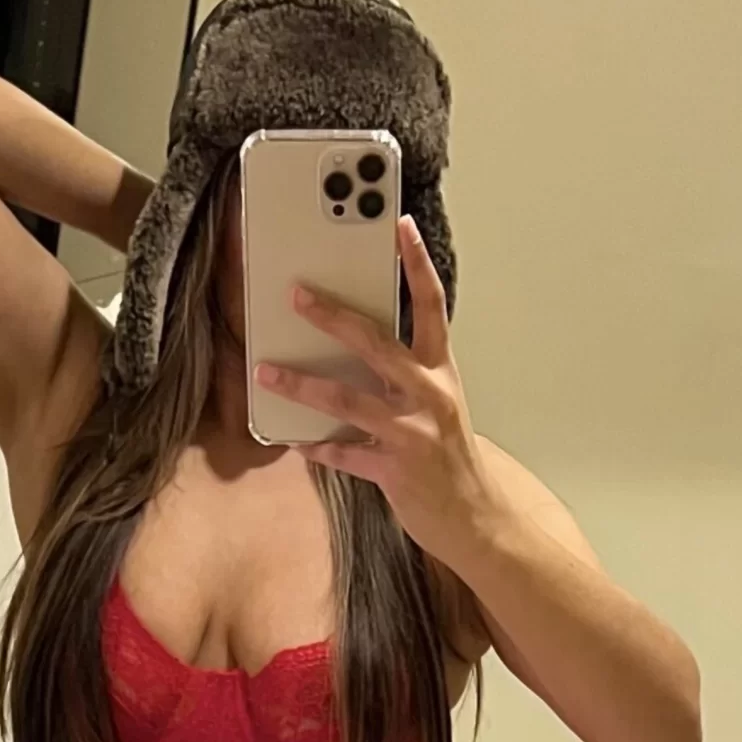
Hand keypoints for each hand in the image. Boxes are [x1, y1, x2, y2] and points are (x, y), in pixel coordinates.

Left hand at [254, 216, 501, 568]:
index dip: (417, 264)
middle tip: (298, 295)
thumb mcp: (438, 403)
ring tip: (267, 372)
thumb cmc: (449, 455)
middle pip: (376, 344)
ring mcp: (412, 434)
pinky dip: (316, 446)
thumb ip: (405, 372)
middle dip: (332, 317)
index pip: (431, 305)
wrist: (474, 515)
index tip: (400, 226)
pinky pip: (344, 454)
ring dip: (302, 385)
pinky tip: (294, 439)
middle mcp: (429, 395)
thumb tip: (356, 345)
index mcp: (441, 371)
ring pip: (347, 400)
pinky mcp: (394, 471)